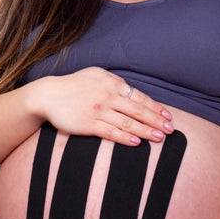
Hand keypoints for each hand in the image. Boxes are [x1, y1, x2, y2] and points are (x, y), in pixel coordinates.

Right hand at [37, 67, 173, 145]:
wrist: (48, 95)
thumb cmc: (74, 86)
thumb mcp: (96, 75)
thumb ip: (115, 83)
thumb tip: (134, 93)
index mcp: (111, 82)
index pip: (139, 96)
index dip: (155, 107)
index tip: (168, 116)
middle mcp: (107, 95)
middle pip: (137, 110)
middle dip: (156, 120)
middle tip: (171, 130)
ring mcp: (98, 110)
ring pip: (127, 122)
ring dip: (145, 131)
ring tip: (159, 138)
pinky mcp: (88, 124)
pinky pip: (110, 132)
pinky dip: (125, 137)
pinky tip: (136, 142)